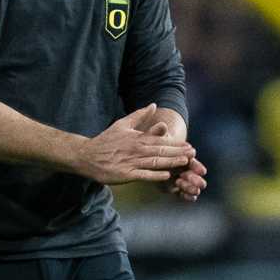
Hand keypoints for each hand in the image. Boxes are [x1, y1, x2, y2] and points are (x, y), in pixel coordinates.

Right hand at [77, 104, 195, 184]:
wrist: (87, 156)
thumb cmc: (106, 140)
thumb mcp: (122, 124)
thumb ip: (139, 115)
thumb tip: (154, 104)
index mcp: (137, 138)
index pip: (160, 140)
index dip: (176, 144)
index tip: (189, 145)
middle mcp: (136, 149)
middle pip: (161, 151)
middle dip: (178, 152)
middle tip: (193, 154)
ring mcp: (131, 162)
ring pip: (154, 162)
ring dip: (171, 162)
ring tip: (185, 163)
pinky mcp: (125, 175)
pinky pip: (142, 175)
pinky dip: (154, 175)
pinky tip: (166, 176)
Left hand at [146, 121, 207, 202]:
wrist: (147, 154)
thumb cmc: (153, 143)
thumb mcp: (154, 139)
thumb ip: (157, 134)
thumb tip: (161, 125)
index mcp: (179, 154)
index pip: (189, 159)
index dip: (195, 164)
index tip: (200, 170)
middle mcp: (181, 166)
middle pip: (191, 173)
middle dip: (195, 178)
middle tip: (200, 183)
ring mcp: (178, 177)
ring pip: (188, 183)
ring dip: (192, 186)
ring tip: (195, 191)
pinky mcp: (173, 187)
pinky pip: (182, 193)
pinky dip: (187, 195)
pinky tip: (192, 197)